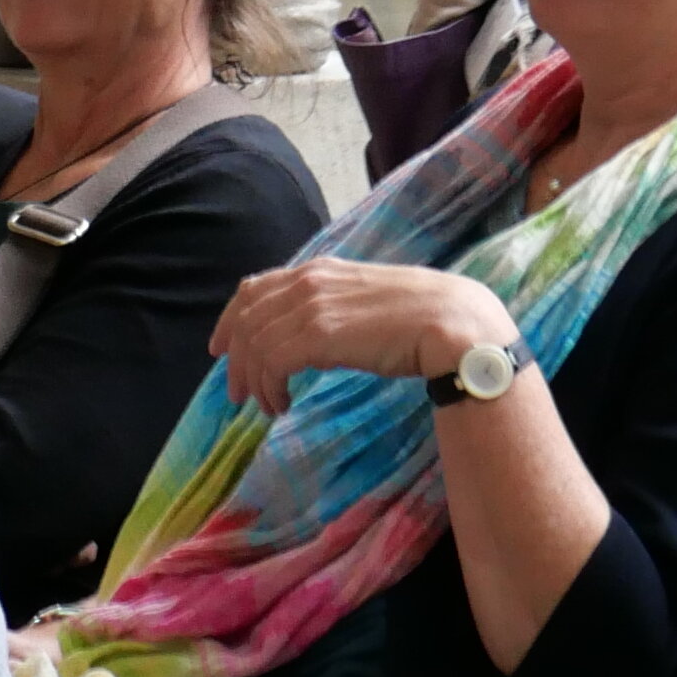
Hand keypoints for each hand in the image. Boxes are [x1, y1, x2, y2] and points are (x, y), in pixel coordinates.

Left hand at [212, 258, 518, 414]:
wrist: (455, 325)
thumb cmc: (424, 317)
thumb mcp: (366, 301)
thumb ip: (334, 308)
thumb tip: (314, 336)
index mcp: (318, 270)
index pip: (254, 289)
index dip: (230, 319)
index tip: (220, 348)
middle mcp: (308, 282)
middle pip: (246, 319)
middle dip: (235, 359)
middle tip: (235, 393)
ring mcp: (312, 306)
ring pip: (255, 344)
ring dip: (254, 381)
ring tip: (266, 406)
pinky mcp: (319, 335)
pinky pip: (272, 362)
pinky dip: (269, 387)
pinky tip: (281, 405)